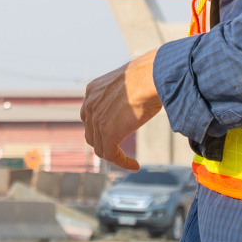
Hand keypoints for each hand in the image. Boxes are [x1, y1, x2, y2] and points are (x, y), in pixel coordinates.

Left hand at [81, 49, 161, 171]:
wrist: (151, 76)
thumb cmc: (148, 75)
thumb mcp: (127, 83)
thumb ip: (122, 94)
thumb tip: (134, 100)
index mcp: (93, 90)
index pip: (90, 117)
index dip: (100, 130)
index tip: (114, 137)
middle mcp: (90, 104)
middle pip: (91, 134)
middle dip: (104, 144)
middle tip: (119, 152)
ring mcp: (96, 119)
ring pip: (100, 147)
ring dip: (114, 156)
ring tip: (129, 162)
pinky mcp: (108, 133)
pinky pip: (111, 155)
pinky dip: (123, 163)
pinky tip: (135, 166)